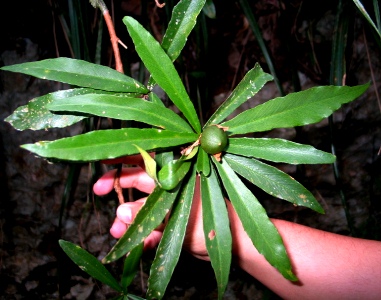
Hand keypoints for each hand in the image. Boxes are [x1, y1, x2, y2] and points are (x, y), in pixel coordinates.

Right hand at [93, 156, 208, 260]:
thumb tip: (120, 212)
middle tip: (97, 191)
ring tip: (116, 231)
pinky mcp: (169, 223)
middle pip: (136, 180)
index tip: (100, 157)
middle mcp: (167, 186)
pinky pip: (150, 228)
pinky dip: (142, 236)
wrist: (228, 240)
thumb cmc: (208, 216)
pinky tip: (138, 245)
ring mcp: (167, 205)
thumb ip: (146, 212)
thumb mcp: (173, 213)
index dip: (122, 156)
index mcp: (171, 174)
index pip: (144, 158)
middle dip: (116, 185)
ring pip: (139, 207)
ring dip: (125, 218)